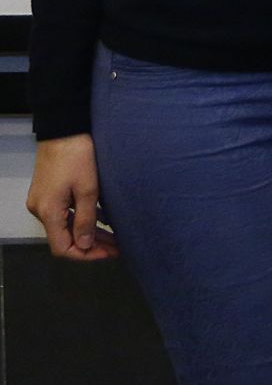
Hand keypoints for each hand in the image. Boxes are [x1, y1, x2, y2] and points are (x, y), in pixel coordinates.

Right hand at [25, 135, 118, 260]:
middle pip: (65, 238)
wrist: (64, 129)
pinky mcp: (49, 193)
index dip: (86, 254)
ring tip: (116, 236)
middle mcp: (40, 210)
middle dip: (92, 244)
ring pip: (67, 226)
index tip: (109, 253)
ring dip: (90, 232)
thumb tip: (84, 245)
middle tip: (118, 246)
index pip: (62, 248)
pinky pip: (66, 213)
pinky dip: (83, 218)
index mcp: (47, 212)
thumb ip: (86, 220)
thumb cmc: (78, 156)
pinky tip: (105, 220)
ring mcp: (43, 201)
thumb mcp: (88, 189)